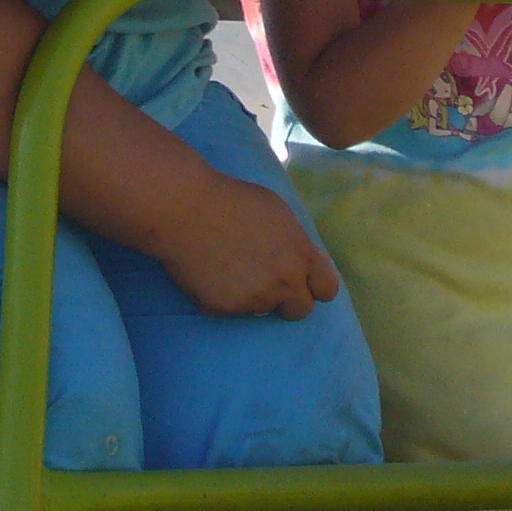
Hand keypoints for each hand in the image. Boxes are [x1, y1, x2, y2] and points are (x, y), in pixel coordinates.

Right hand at [155, 173, 342, 319]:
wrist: (184, 208)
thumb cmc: (231, 200)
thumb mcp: (278, 212)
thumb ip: (296, 242)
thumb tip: (303, 261)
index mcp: (300, 254)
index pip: (327, 289)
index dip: (314, 286)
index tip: (302, 282)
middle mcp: (283, 281)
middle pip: (301, 310)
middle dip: (288, 300)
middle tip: (267, 282)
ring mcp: (254, 298)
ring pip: (263, 309)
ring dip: (254, 295)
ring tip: (231, 267)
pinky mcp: (225, 309)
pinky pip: (233, 310)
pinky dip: (226, 297)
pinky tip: (212, 273)